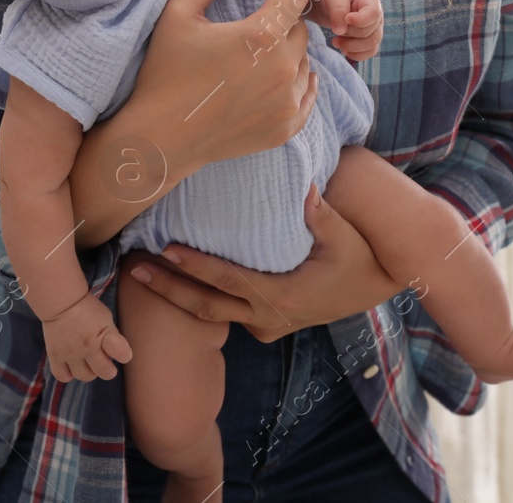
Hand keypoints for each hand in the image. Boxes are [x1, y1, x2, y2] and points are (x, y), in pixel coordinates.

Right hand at [40, 289, 132, 382]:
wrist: (62, 302)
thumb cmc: (88, 309)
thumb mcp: (106, 319)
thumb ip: (112, 337)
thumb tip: (115, 356)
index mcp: (105, 335)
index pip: (122, 353)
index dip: (125, 356)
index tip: (123, 354)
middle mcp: (88, 347)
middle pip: (105, 372)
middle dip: (108, 370)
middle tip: (104, 362)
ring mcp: (71, 353)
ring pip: (85, 377)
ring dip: (89, 372)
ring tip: (88, 363)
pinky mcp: (56, 356)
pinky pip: (63, 376)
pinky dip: (68, 374)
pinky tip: (72, 365)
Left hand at [126, 183, 405, 342]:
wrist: (379, 285)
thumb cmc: (362, 259)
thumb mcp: (346, 238)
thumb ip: (323, 215)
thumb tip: (307, 188)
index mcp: (281, 297)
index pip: (227, 281)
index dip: (195, 267)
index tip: (165, 251)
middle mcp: (268, 317)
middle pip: (206, 307)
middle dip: (168, 290)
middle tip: (133, 272)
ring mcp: (269, 324)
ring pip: (213, 316)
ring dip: (178, 297)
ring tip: (143, 278)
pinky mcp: (270, 323)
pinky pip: (229, 317)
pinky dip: (202, 304)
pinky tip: (178, 287)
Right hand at [137, 0, 319, 170]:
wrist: (160, 139)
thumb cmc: (164, 73)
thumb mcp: (177, 15)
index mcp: (261, 37)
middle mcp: (282, 69)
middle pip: (299, 32)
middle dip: (287, 21)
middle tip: (268, 18)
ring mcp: (287, 102)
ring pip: (304, 63)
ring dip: (290, 53)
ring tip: (267, 51)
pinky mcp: (285, 128)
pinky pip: (307, 97)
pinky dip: (301, 84)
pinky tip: (292, 77)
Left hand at [308, 0, 383, 60]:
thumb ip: (337, 10)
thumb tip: (341, 31)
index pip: (373, 14)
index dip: (360, 21)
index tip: (346, 19)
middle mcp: (376, 14)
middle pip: (371, 33)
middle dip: (351, 35)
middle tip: (334, 32)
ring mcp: (373, 27)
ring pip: (371, 45)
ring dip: (352, 47)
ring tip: (335, 42)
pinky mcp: (367, 37)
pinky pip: (369, 51)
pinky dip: (356, 54)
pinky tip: (344, 49)